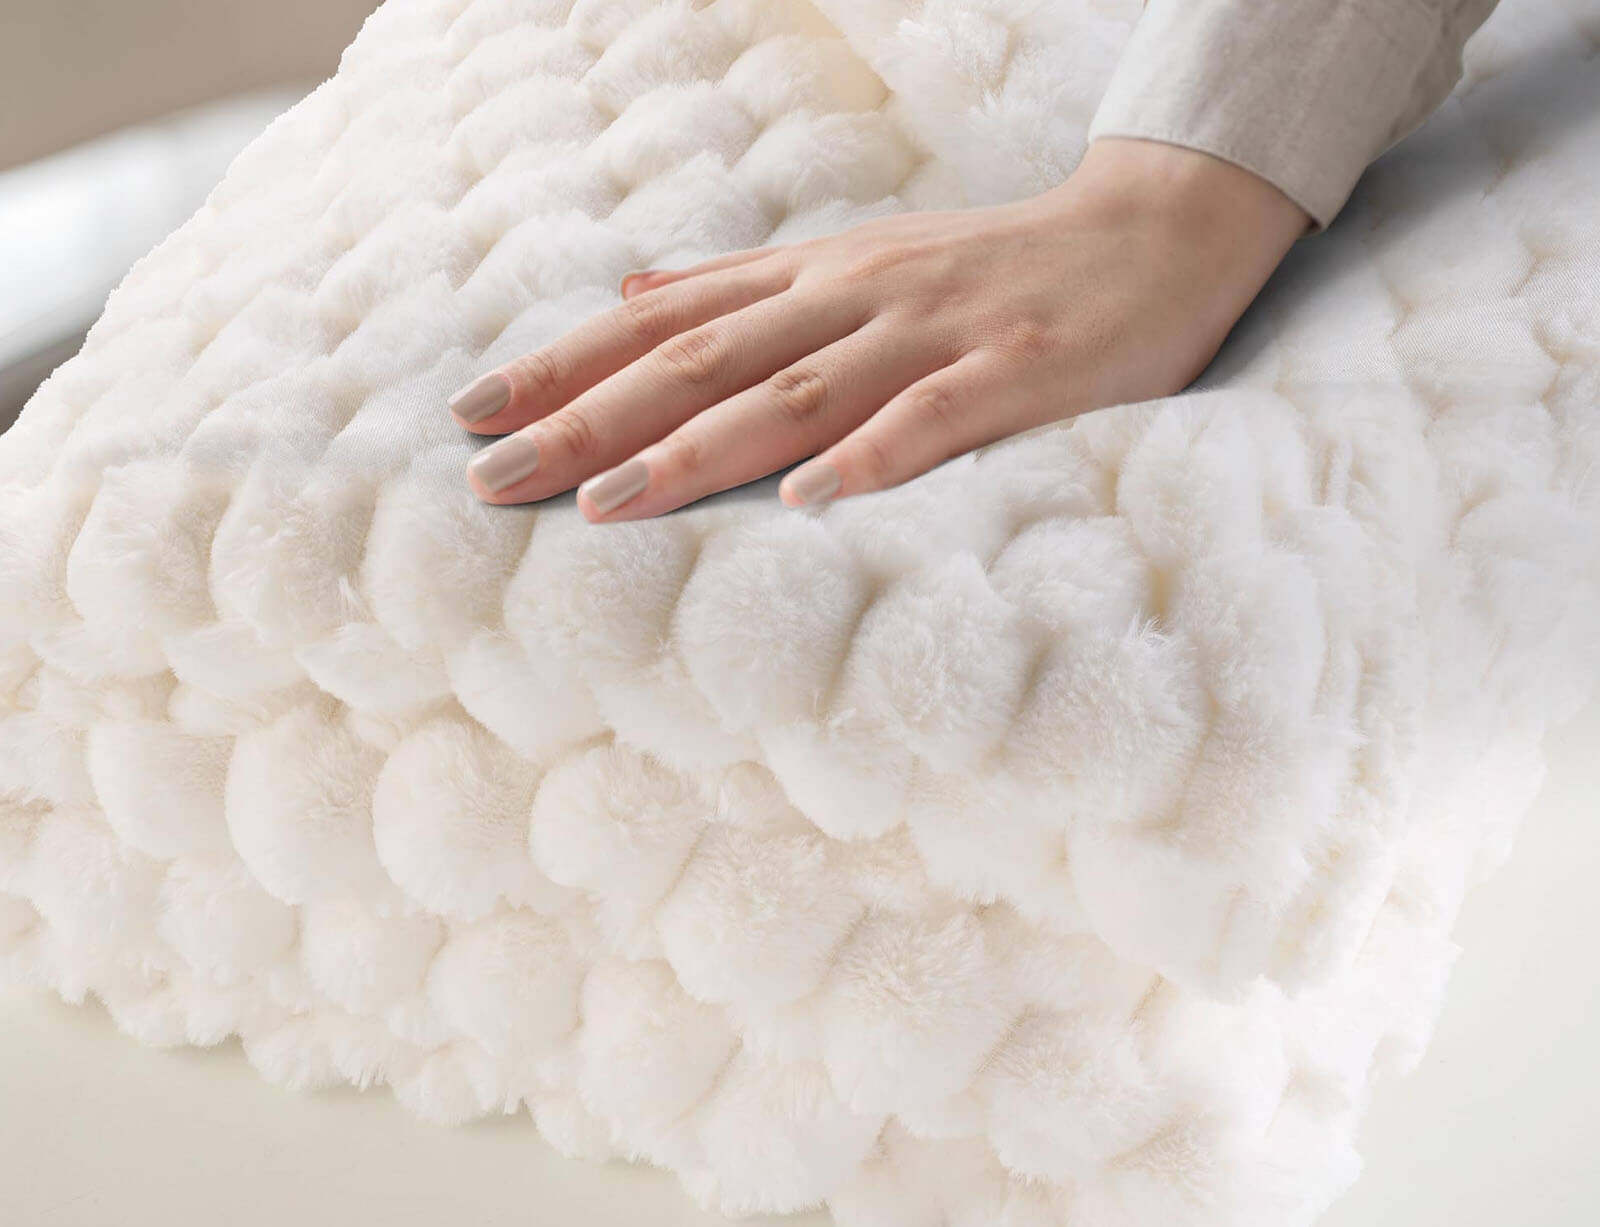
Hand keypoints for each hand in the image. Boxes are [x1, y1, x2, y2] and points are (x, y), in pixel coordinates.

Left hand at [449, 137, 1310, 520]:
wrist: (1150, 233)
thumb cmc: (990, 270)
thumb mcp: (856, 266)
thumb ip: (745, 290)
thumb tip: (632, 299)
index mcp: (813, 279)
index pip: (663, 324)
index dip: (565, 368)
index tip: (471, 415)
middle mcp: (854, 299)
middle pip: (703, 361)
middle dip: (592, 420)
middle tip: (492, 477)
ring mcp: (934, 334)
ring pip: (797, 391)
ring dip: (698, 448)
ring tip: (607, 504)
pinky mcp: (1016, 373)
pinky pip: (934, 419)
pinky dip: (869, 459)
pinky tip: (806, 504)